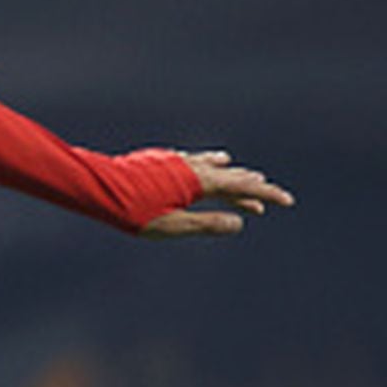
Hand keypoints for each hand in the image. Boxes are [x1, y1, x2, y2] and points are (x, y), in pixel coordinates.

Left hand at [140, 151, 294, 238]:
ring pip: (214, 167)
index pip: (242, 187)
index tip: (287, 201)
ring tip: (250, 177)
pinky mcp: (163, 161)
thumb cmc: (133, 212)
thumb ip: (206, 223)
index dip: (266, 194)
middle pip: (231, 177)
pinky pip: (195, 161)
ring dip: (233, 174)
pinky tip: (213, 161)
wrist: (99, 187)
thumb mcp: (172, 225)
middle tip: (270, 198)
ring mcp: (177, 162)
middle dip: (252, 188)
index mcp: (200, 182)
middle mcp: (192, 167)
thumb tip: (239, 222)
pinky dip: (210, 164)